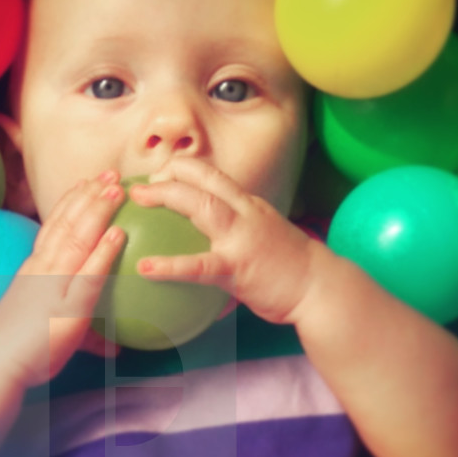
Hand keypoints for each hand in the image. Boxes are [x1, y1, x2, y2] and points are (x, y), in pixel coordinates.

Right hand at [0, 171, 125, 390]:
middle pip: (67, 223)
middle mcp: (42, 269)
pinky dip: (103, 252)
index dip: (71, 202)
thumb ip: (86, 334)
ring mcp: (53, 285)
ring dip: (98, 211)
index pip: (53, 227)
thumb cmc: (20, 349)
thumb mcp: (51, 328)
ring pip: (77, 239)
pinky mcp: (67, 307)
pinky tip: (118, 235)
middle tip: (110, 173)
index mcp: (34, 269)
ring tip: (116, 189)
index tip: (86, 182)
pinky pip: (88, 274)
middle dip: (89, 195)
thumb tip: (115, 347)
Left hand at [127, 158, 316, 325]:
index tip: (159, 174)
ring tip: (137, 200)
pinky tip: (144, 268)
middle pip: (203, 180)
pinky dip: (169, 265)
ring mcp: (241, 237)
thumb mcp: (265, 236)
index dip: (183, 168)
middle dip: (169, 173)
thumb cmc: (291, 269)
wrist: (320, 288)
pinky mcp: (237, 268)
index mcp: (250, 205)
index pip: (214, 175)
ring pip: (201, 206)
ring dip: (166, 197)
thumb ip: (239, 231)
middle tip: (139, 185)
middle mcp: (245, 212)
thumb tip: (210, 240)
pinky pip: (197, 266)